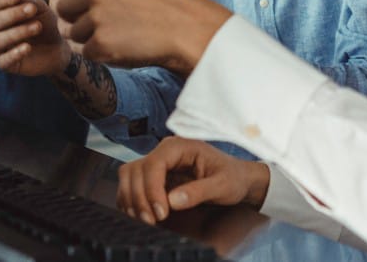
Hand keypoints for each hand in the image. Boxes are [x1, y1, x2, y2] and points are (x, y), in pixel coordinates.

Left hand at [0, 0, 231, 76]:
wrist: (190, 28)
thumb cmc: (166, 3)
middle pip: (60, 9)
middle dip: (75, 17)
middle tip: (109, 19)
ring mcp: (96, 18)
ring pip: (72, 33)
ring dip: (90, 37)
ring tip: (123, 31)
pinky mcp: (100, 46)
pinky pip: (87, 52)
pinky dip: (103, 53)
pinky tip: (126, 45)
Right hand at [0, 0, 68, 76]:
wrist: (58, 46)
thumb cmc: (44, 22)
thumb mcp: (38, 8)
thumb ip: (27, 1)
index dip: (1, 0)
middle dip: (12, 14)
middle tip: (32, 10)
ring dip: (17, 32)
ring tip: (37, 27)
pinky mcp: (7, 65)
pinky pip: (4, 61)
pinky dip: (15, 54)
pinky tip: (28, 47)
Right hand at [116, 137, 269, 224]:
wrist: (237, 179)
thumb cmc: (232, 177)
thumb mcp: (222, 185)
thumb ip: (199, 191)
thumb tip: (172, 200)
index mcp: (180, 146)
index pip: (154, 163)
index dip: (152, 189)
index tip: (161, 212)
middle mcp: (165, 151)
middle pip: (136, 170)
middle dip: (140, 197)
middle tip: (152, 220)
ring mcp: (158, 163)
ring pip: (129, 176)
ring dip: (132, 199)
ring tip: (146, 219)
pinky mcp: (154, 176)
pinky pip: (132, 185)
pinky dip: (131, 200)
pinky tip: (141, 214)